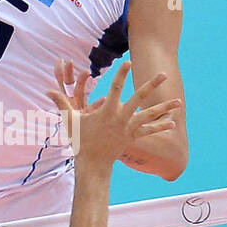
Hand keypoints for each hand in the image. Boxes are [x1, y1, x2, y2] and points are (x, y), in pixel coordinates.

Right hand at [47, 59, 178, 170]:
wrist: (92, 164)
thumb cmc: (81, 141)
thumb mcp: (71, 121)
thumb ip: (61, 104)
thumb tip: (47, 91)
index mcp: (107, 111)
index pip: (116, 88)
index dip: (122, 74)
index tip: (128, 62)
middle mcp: (121, 118)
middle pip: (140, 98)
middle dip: (152, 85)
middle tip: (164, 74)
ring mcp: (129, 128)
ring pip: (150, 115)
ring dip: (165, 108)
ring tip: (179, 101)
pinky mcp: (133, 137)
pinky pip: (149, 131)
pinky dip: (160, 126)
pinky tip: (172, 122)